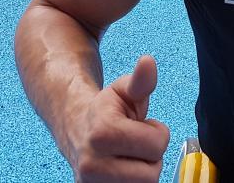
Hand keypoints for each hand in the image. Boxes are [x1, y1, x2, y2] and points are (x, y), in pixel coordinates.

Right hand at [67, 55, 170, 182]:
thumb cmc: (106, 109)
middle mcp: (91, 164)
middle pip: (151, 174)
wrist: (76, 127)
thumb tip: (148, 61)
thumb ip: (141, 80)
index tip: (142, 125)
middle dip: (150, 157)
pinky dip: (131, 182)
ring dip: (141, 172)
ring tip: (128, 157)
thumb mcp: (124, 89)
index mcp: (102, 133)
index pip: (157, 145)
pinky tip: (121, 169)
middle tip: (135, 144)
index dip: (157, 133)